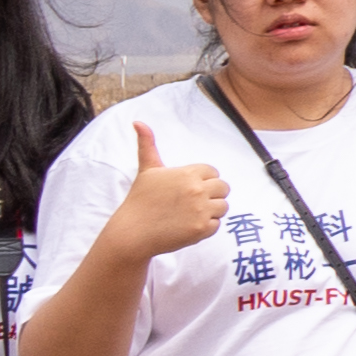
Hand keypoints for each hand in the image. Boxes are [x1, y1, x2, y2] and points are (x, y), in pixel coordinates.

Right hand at [88, 134, 228, 273]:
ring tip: (189, 214)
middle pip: (223, 188)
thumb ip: (148, 145)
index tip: (188, 189)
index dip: (203, 181)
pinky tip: (187, 226)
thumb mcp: (147, 171)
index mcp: (188, 173)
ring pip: (223, 207)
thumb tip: (137, 122)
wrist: (132, 233)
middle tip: (191, 203)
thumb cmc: (140, 200)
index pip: (213, 172)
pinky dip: (205, 227)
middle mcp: (197, 189)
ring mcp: (201, 210)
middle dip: (211, 195)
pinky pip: (217, 225)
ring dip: (210, 211)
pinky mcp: (202, 229)